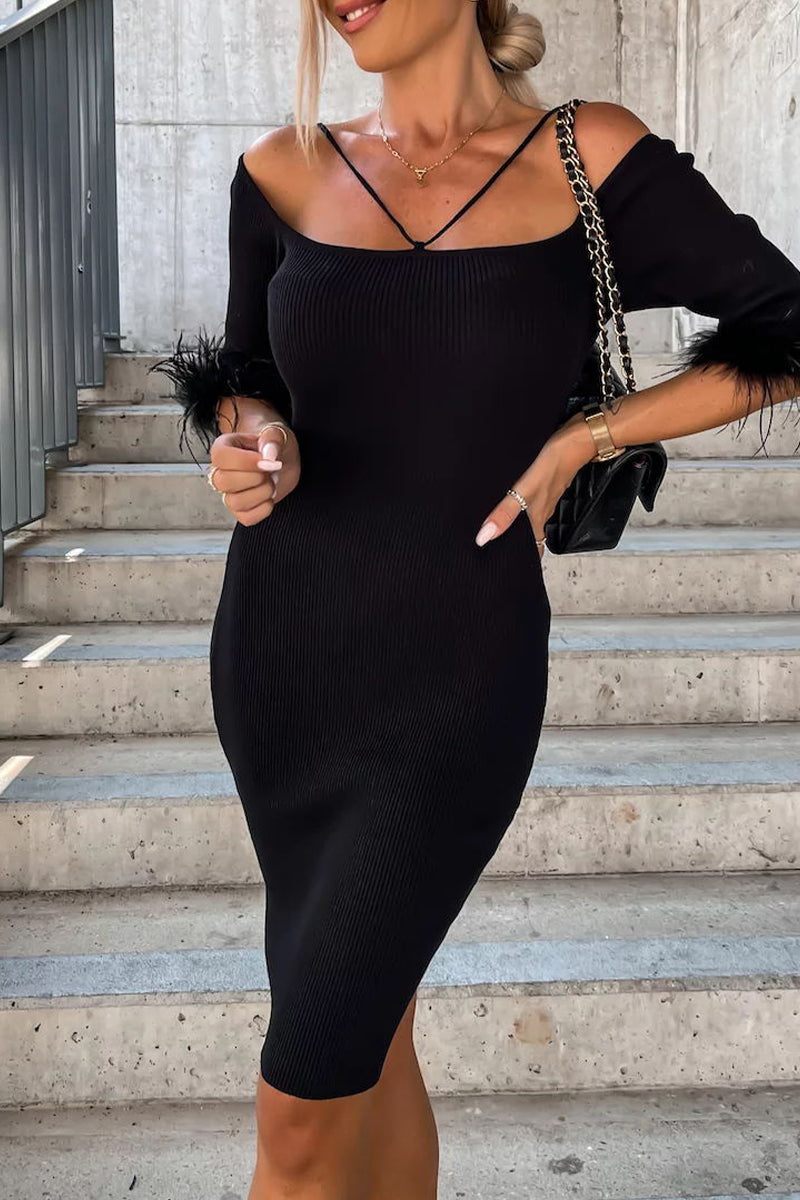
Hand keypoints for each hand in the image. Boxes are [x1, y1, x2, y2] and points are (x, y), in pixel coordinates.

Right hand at [209, 421, 300, 525]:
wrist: (283, 460)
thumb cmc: (274, 445)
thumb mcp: (277, 433)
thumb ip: (272, 439)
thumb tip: (269, 456)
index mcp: (223, 448)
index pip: (221, 457)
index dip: (245, 461)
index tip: (266, 461)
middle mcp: (221, 472)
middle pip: (224, 482)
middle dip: (255, 478)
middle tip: (271, 469)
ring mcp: (229, 493)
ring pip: (234, 502)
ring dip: (261, 493)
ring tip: (271, 482)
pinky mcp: (241, 510)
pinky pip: (246, 518)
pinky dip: (264, 509)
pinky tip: (270, 496)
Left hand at [475, 413, 596, 555]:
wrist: (580, 438)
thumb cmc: (555, 464)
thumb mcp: (526, 491)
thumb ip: (506, 513)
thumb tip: (484, 538)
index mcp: (537, 519)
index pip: (532, 550)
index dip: (522, 562)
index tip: (508, 572)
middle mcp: (542, 511)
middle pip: (530, 537)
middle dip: (516, 546)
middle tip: (497, 554)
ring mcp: (545, 497)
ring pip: (531, 520)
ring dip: (518, 528)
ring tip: (499, 533)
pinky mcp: (545, 483)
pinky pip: (532, 503)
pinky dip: (521, 509)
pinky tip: (511, 503)